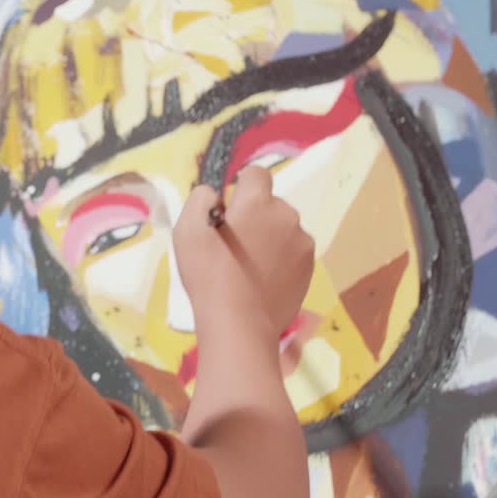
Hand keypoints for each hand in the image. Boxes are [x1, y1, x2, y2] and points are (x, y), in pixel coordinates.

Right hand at [173, 167, 314, 340]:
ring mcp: (303, 243)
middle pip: (270, 203)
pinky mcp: (310, 268)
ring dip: (269, 237)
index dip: (240, 187)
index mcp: (258, 202)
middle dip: (254, 215)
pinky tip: (261, 280)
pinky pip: (292, 252)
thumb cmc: (208, 275)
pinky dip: (280, 258)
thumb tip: (214, 194)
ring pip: (283, 228)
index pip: (256, 173)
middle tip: (232, 245)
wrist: (239, 323)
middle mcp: (287, 215)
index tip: (227, 211)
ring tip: (247, 266)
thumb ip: (199, 200)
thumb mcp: (187, 231)